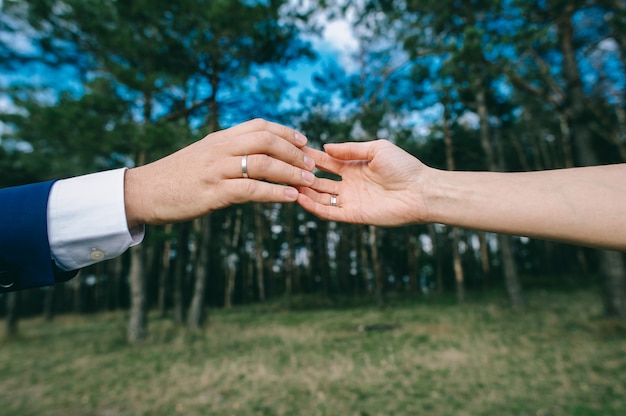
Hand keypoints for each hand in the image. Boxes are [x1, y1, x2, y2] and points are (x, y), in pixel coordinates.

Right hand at [124, 118, 315, 226]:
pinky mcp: (213, 192)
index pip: (259, 125)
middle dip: (293, 151)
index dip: (285, 131)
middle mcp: (220, 149)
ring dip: (290, 172)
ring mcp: (216, 169)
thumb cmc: (175, 177)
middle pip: (266, 140)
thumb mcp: (202, 156)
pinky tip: (290, 198)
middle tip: (311, 164)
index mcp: (219, 138)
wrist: (143, 192)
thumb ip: (226, 152)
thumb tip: (253, 156)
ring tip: (308, 182)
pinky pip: (251, 189)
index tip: (303, 141)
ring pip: (263, 163)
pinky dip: (274, 192)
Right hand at [297, 140, 430, 225]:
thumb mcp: (377, 149)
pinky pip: (329, 213)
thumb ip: (351, 149)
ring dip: (305, 191)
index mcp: (354, 167)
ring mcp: (351, 200)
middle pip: (319, 181)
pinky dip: (313, 207)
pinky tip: (300, 198)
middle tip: (283, 169)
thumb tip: (326, 147)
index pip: (326, 163)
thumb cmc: (404, 167)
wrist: (422, 191)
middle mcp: (350, 185)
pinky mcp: (354, 215)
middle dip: (303, 175)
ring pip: (320, 197)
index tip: (292, 150)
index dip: (310, 158)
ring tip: (287, 183)